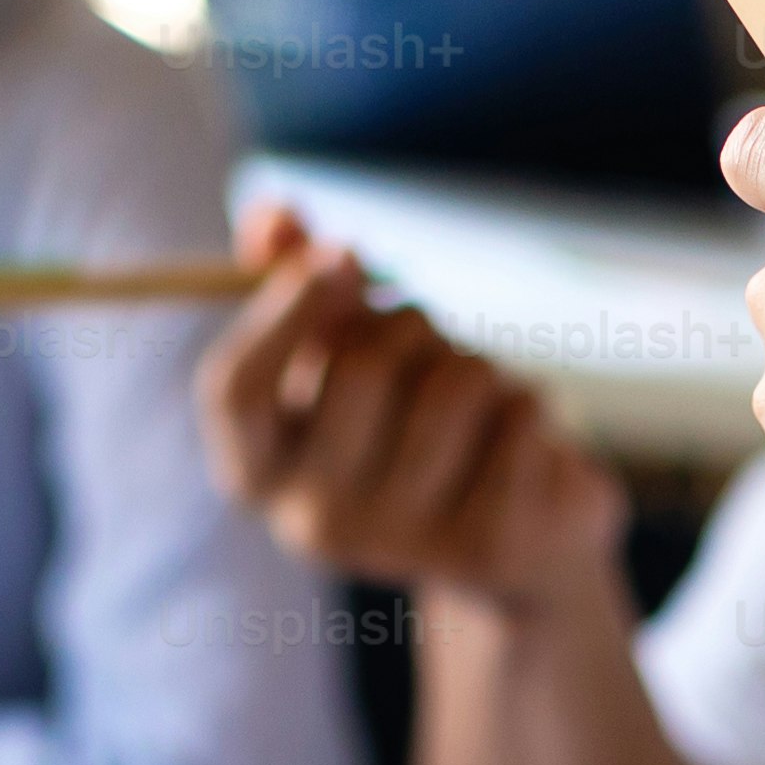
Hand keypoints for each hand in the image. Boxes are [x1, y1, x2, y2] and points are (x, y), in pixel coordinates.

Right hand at [193, 200, 622, 609]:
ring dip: (477, 365)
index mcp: (259, 474)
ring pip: (454, 384)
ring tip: (478, 403)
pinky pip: (519, 416)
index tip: (340, 254)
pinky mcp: (490, 548)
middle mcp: (315, 524)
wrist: (511, 544)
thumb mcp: (348, 347)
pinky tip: (521, 447)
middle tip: (429, 342)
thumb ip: (296, 273)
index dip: (286, 309)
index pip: (235, 388)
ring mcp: (402, 545)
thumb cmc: (412, 421)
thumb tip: (274, 216)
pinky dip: (530, 404)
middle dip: (409, 323)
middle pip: (358, 368)